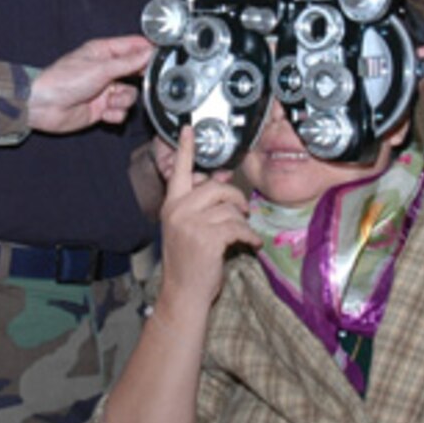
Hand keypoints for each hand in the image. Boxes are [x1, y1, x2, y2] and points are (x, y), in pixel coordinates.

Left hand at [27, 35, 151, 133]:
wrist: (44, 107)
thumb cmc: (63, 81)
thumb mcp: (100, 68)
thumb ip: (128, 62)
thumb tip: (149, 52)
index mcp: (103, 52)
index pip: (133, 45)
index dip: (148, 49)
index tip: (163, 55)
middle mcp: (106, 70)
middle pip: (136, 72)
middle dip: (138, 80)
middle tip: (140, 82)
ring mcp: (104, 90)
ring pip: (130, 95)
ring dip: (123, 100)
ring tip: (110, 101)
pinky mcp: (102, 108)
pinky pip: (121, 111)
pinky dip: (115, 114)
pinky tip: (104, 113)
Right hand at [156, 127, 256, 318]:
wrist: (183, 294)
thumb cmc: (188, 262)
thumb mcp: (186, 229)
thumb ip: (199, 206)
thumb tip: (221, 182)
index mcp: (171, 205)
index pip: (179, 172)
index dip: (186, 149)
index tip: (190, 128)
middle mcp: (178, 211)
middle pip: (215, 188)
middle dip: (235, 198)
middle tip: (243, 211)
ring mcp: (191, 224)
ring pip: (229, 209)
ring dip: (242, 222)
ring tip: (243, 234)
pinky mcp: (207, 238)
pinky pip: (238, 227)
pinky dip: (250, 237)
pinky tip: (252, 244)